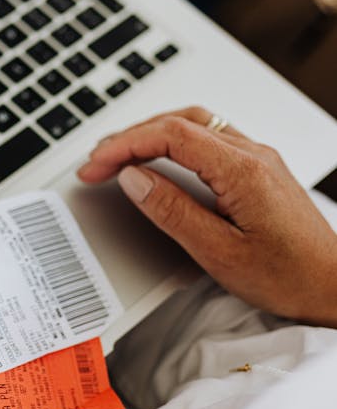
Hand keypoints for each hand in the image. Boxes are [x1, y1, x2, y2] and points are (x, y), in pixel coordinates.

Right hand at [78, 107, 336, 327]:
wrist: (333, 286)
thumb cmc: (288, 276)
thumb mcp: (219, 252)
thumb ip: (172, 212)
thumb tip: (134, 179)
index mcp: (243, 170)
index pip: (171, 136)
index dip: (125, 145)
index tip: (96, 165)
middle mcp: (253, 155)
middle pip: (180, 122)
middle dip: (130, 137)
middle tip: (96, 162)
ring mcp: (258, 159)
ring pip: (195, 124)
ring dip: (151, 134)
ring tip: (118, 156)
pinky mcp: (258, 170)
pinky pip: (209, 139)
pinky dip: (172, 142)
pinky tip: (158, 159)